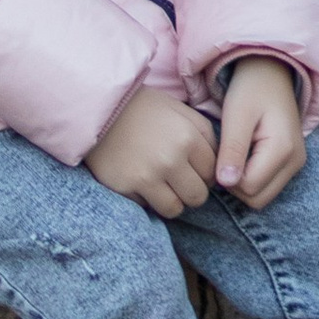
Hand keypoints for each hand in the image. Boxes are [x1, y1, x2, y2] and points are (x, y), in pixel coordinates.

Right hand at [86, 87, 216, 214]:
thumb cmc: (145, 109)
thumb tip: (219, 165)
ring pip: (175, 209)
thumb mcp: (181, 111)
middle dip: (191, 191)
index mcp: (188, 138)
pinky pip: (148, 208)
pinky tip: (141, 182)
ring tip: (162, 186)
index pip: (212, 173)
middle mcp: (170, 160)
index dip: (205, 173)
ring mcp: (147, 177)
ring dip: (171, 201)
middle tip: (179, 181)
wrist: (100, 109)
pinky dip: (147, 199)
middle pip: (197, 196)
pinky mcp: (125, 188)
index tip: (194, 169)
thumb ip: (204, 135)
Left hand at [216, 57, 307, 209]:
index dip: (227, 177)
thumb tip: (225, 183)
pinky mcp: (291, 164)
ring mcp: (296, 165)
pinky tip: (243, 157)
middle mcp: (295, 162)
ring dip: (242, 183)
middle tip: (225, 155)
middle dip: (235, 185)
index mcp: (283, 149)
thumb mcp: (237, 115)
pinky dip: (251, 179)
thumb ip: (233, 150)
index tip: (220, 152)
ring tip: (234, 154)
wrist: (270, 72)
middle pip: (257, 199)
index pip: (248, 188)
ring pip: (262, 197)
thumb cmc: (251, 89)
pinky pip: (267, 187)